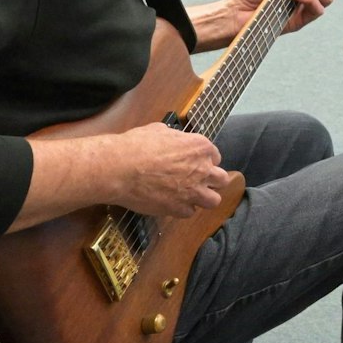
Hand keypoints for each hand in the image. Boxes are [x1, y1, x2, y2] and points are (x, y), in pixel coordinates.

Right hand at [107, 122, 231, 217]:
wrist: (120, 169)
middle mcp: (202, 169)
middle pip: (221, 179)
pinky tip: (171, 203)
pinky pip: (189, 212)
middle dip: (211, 180)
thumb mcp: (159, 131)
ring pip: (213, 200)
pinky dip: (182, 209)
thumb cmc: (136, 146)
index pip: (215, 157)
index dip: (205, 161)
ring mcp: (193, 191)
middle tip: (197, 181)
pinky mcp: (180, 209)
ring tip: (189, 196)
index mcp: (200, 147)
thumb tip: (173, 140)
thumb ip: (175, 138)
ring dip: (203, 198)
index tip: (195, 164)